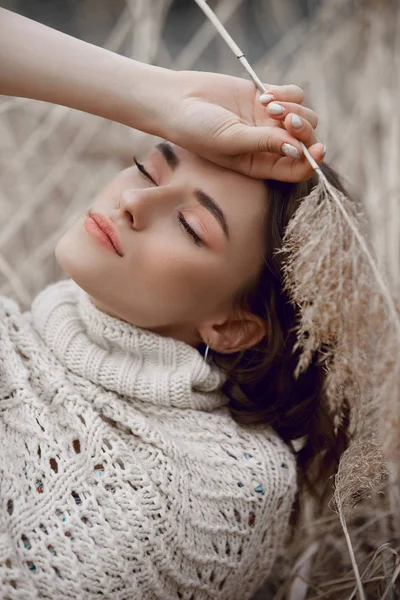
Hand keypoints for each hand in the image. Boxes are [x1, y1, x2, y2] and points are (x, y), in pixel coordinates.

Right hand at [161, 70, 323, 180]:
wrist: (178, 101)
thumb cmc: (197, 129)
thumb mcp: (230, 141)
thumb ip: (264, 144)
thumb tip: (299, 149)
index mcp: (261, 165)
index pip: (296, 170)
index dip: (312, 162)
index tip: (317, 149)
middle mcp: (269, 146)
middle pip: (306, 141)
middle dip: (302, 130)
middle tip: (284, 120)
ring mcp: (269, 121)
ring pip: (304, 117)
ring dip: (294, 110)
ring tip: (268, 105)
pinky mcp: (267, 98)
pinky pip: (295, 96)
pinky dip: (287, 93)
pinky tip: (265, 94)